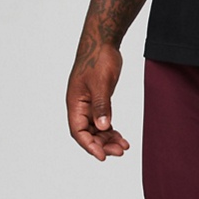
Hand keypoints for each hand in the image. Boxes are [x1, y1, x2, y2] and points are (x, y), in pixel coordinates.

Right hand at [66, 41, 130, 160]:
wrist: (102, 42)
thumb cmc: (98, 59)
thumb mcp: (101, 83)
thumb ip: (101, 105)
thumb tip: (103, 127)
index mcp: (75, 103)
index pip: (78, 131)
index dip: (89, 145)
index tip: (102, 156)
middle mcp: (79, 106)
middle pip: (87, 133)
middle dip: (102, 145)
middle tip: (120, 152)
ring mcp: (88, 104)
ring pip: (96, 129)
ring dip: (108, 139)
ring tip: (124, 147)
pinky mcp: (98, 101)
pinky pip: (102, 121)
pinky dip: (111, 130)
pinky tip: (121, 137)